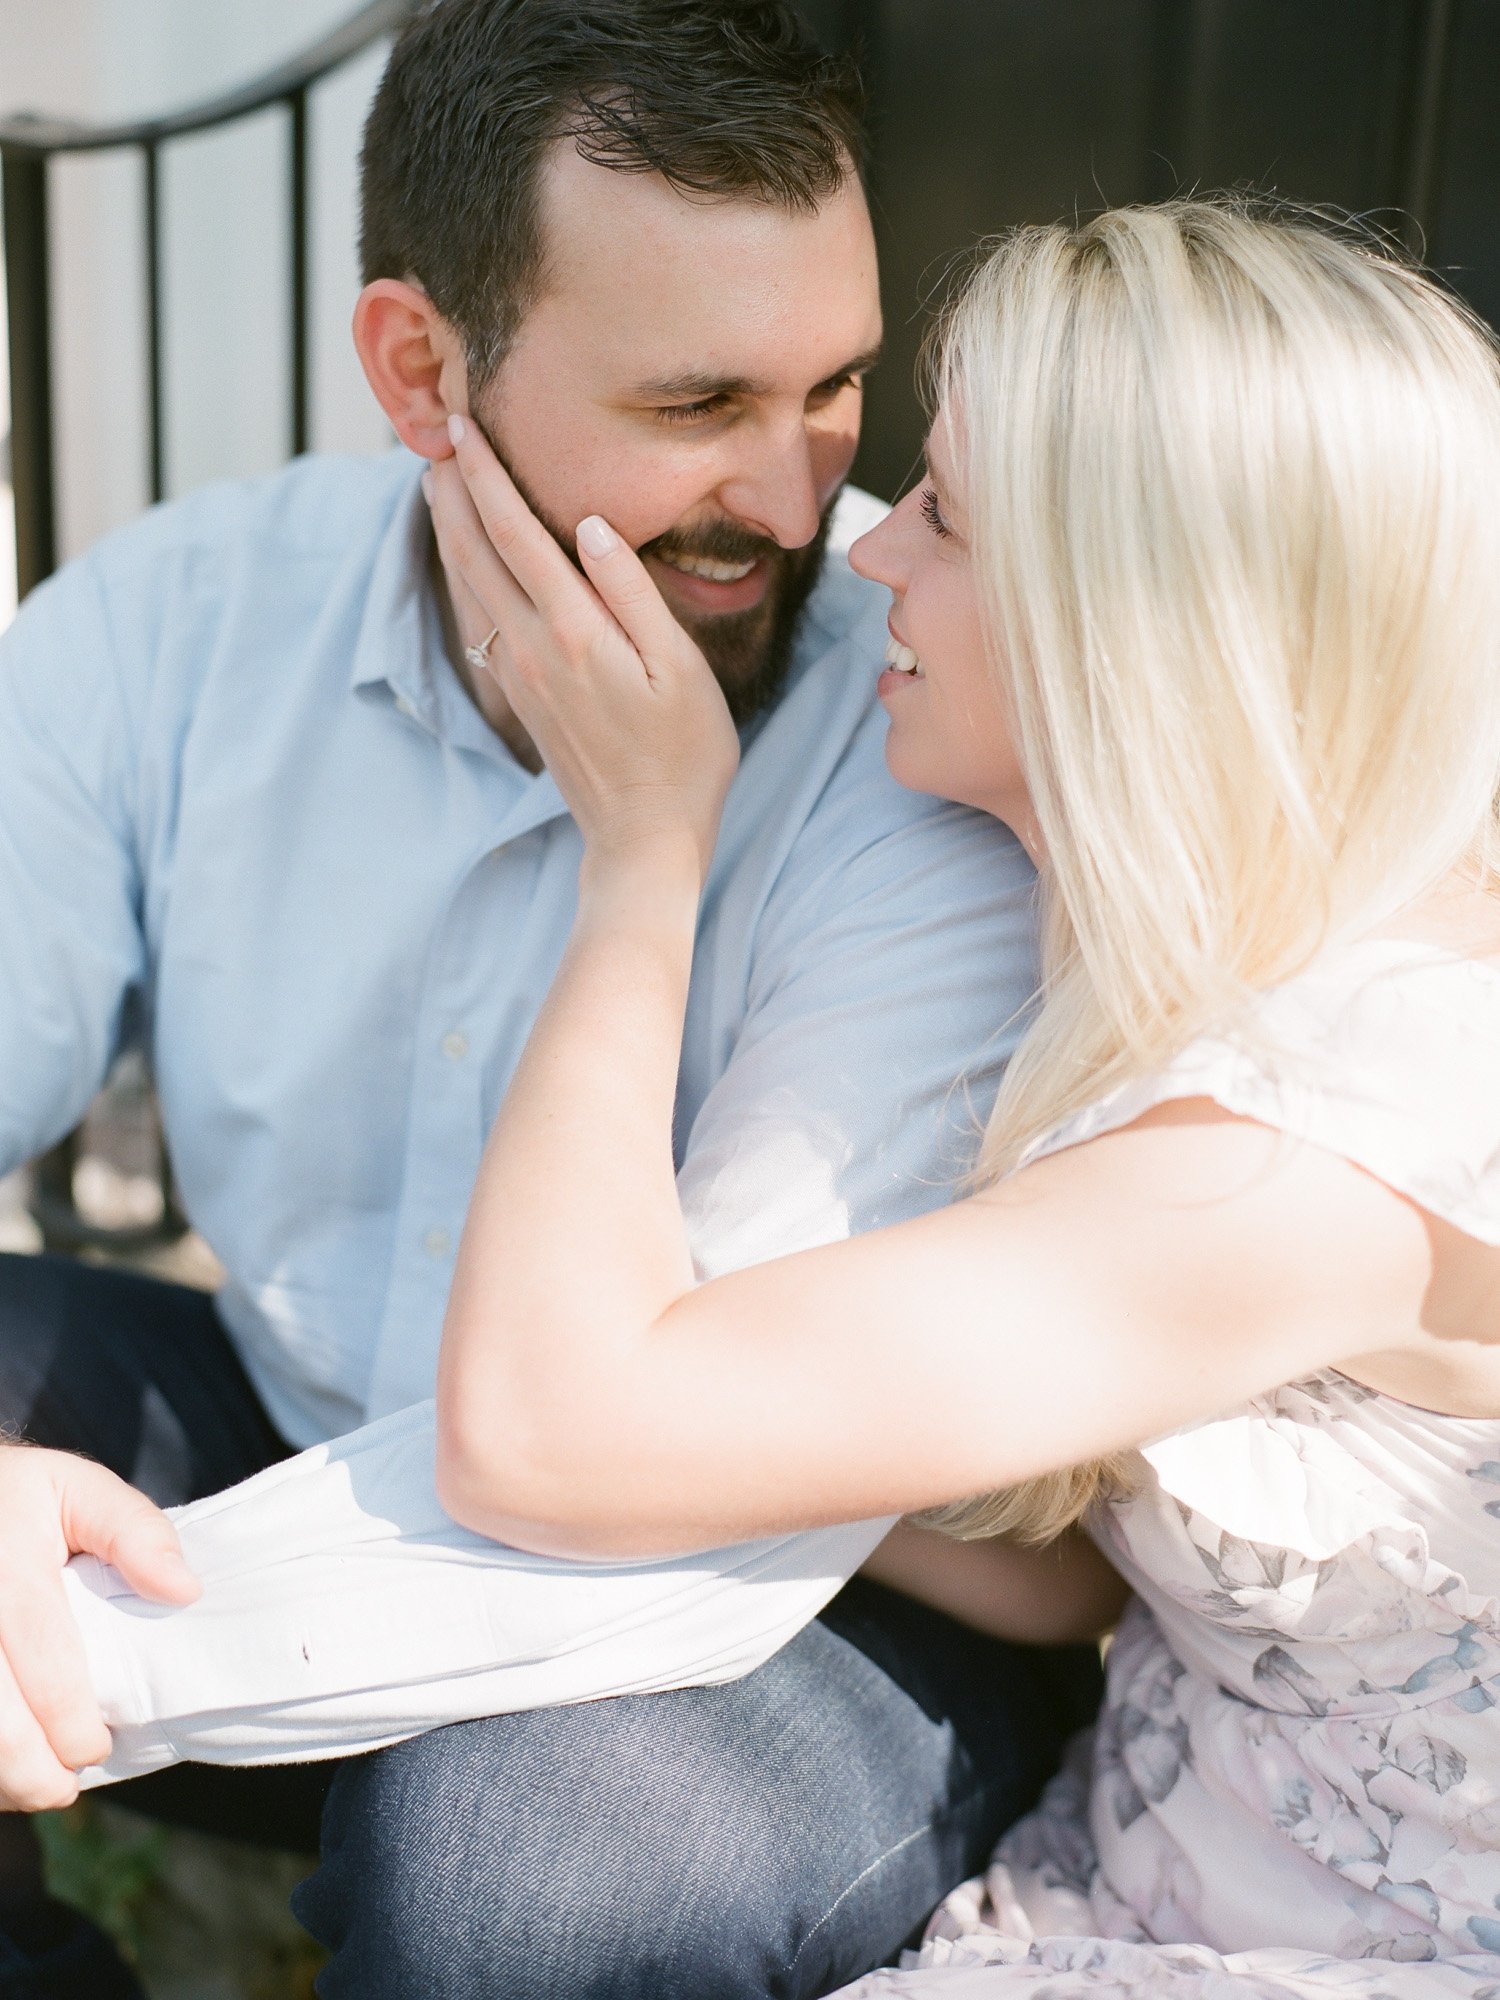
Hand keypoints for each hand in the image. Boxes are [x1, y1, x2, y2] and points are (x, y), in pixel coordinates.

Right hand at [0, 1446, 197, 1808]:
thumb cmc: (19, 1498)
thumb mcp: (79, 1489)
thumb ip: (135, 1532)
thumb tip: (184, 1591)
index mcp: (8, 1566)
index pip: (46, 1666)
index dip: (73, 1725)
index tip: (96, 1748)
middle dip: (33, 1773)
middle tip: (65, 1785)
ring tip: (33, 1787)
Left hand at [425, 415, 739, 880]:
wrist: (645, 837)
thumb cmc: (684, 753)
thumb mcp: (679, 667)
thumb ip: (632, 591)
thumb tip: (591, 525)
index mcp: (572, 630)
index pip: (514, 532)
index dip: (485, 474)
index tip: (462, 426)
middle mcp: (532, 648)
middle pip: (474, 551)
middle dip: (452, 488)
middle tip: (433, 434)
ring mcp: (520, 675)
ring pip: (469, 584)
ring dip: (450, 527)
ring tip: (438, 481)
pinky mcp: (522, 697)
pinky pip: (480, 617)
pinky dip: (465, 573)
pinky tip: (469, 558)